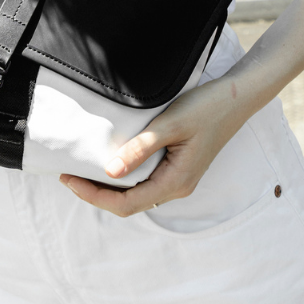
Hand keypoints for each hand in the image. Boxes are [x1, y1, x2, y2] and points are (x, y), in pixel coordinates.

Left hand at [59, 73, 249, 215]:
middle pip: (128, 204)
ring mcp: (177, 179)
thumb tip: (110, 172)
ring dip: (107, 187)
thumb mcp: (170, 125)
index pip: (126, 204)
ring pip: (135, 194)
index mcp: (175, 182)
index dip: (93, 196)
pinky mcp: (176, 168)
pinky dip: (121, 177)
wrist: (236, 98)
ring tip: (80, 169)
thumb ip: (140, 149)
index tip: (68, 178)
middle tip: (66, 174)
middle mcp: (176, 187)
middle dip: (95, 193)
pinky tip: (106, 162)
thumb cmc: (206, 108)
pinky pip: (143, 182)